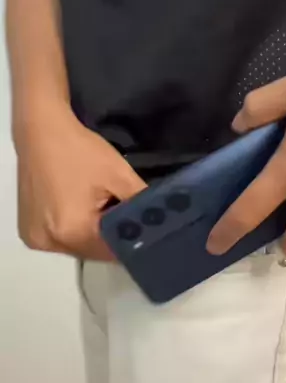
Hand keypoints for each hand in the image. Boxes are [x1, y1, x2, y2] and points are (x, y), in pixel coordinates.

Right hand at [16, 107, 145, 260]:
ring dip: (94, 235)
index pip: (112, 251)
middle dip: (112, 238)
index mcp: (72, 231)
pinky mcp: (29, 229)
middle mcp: (51, 242)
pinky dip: (75, 229)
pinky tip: (83, 209)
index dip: (131, 242)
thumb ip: (140, 204)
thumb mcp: (119, 175)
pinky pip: (62, 238)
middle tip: (128, 219)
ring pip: (78, 246)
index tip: (147, 232)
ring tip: (105, 210)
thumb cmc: (80, 150)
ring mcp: (36, 238)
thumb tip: (159, 220)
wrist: (41, 131)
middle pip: (94, 252)